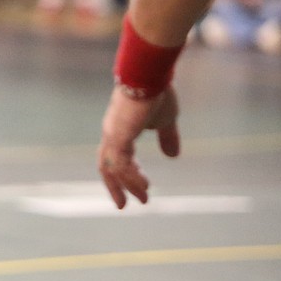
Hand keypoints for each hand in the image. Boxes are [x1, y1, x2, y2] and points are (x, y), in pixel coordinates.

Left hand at [98, 84, 180, 207]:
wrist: (151, 75)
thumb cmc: (157, 93)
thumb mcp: (165, 121)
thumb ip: (167, 138)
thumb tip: (173, 156)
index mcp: (119, 131)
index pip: (114, 159)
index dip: (122, 176)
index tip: (135, 190)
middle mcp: (111, 134)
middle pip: (107, 167)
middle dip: (115, 187)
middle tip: (123, 206)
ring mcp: (112, 135)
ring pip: (114, 169)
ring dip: (128, 185)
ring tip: (144, 196)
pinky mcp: (118, 135)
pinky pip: (120, 164)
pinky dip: (130, 177)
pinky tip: (144, 185)